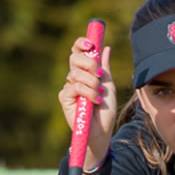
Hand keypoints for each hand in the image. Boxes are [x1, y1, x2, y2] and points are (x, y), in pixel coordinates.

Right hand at [58, 38, 116, 168]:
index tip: (91, 44)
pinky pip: (75, 88)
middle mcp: (75, 78)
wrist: (102, 131)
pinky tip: (95, 101)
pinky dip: (88, 93)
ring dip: (92, 83)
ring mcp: (69, 88)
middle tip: (100, 74)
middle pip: (74, 58)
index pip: (78, 51)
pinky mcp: (64, 99)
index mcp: (84, 71)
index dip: (81, 43)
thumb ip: (105, 68)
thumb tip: (106, 48)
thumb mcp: (109, 86)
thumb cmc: (105, 111)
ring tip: (99, 95)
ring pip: (76, 74)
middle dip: (89, 63)